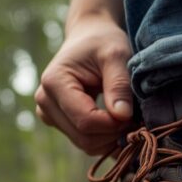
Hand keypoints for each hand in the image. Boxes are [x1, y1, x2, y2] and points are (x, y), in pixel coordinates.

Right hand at [35, 16, 134, 155]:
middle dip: (113, 134)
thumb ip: (119, 84)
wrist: (90, 37)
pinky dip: (106, 138)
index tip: (134, 115)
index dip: (114, 125)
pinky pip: (86, 141)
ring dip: (111, 138)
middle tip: (136, 119)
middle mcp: (45, 102)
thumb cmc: (103, 42)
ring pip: (85, 144)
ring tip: (129, 119)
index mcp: (54, 83)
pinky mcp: (60, 122)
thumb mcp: (116, 55)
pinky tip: (119, 123)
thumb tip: (122, 116)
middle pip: (84, 138)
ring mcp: (49, 115)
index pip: (85, 121)